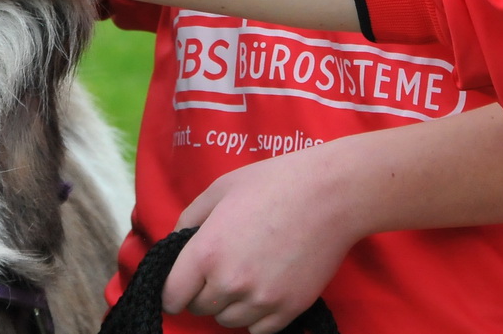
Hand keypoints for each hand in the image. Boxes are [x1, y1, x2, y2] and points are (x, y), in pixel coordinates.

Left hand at [164, 151, 364, 333]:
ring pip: (228, 321)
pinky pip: (258, 330)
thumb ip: (188, 219)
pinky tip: (263, 289)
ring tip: (245, 275)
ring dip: (229, 304)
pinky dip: (256, 316)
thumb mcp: (220, 189)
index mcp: (206, 252)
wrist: (330, 194)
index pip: (171, 296)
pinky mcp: (289, 309)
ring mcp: (261, 300)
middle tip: (220, 268)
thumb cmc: (274, 183)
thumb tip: (176, 245)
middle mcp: (230, 282)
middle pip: (199, 308)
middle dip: (202, 291)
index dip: (172, 290)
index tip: (181, 283)